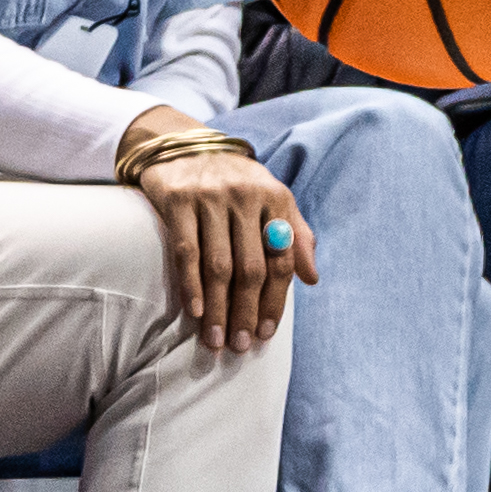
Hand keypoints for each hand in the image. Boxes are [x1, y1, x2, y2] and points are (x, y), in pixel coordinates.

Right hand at [123, 117, 314, 349]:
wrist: (186, 146)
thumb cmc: (237, 184)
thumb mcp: (273, 201)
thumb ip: (296, 236)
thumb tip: (312, 279)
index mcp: (276, 198)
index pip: (282, 260)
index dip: (276, 300)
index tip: (267, 334)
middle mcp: (246, 196)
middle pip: (251, 268)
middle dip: (246, 312)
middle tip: (240, 345)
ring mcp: (210, 197)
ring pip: (219, 265)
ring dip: (218, 308)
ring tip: (216, 340)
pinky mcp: (178, 199)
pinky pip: (187, 250)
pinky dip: (191, 285)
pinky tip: (195, 312)